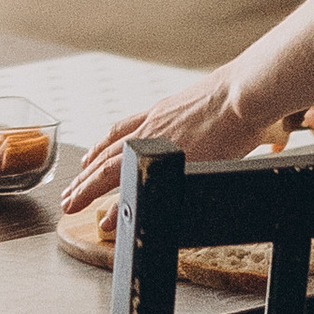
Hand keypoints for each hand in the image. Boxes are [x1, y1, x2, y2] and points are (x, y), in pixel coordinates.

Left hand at [61, 67, 294, 216]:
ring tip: (72, 205)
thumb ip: (205, 117)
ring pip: (109, 170)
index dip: (101, 147)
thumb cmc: (239, 96)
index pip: (120, 132)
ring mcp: (155, 145)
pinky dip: (117, 205)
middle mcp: (151, 128)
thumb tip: (228, 127)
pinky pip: (130, 187)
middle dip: (85, 175)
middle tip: (69, 192)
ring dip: (87, 189)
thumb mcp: (210, 102)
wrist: (243, 94)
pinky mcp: (165, 163)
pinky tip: (107, 220)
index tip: (88, 159)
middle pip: (106, 154)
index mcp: (161, 113)